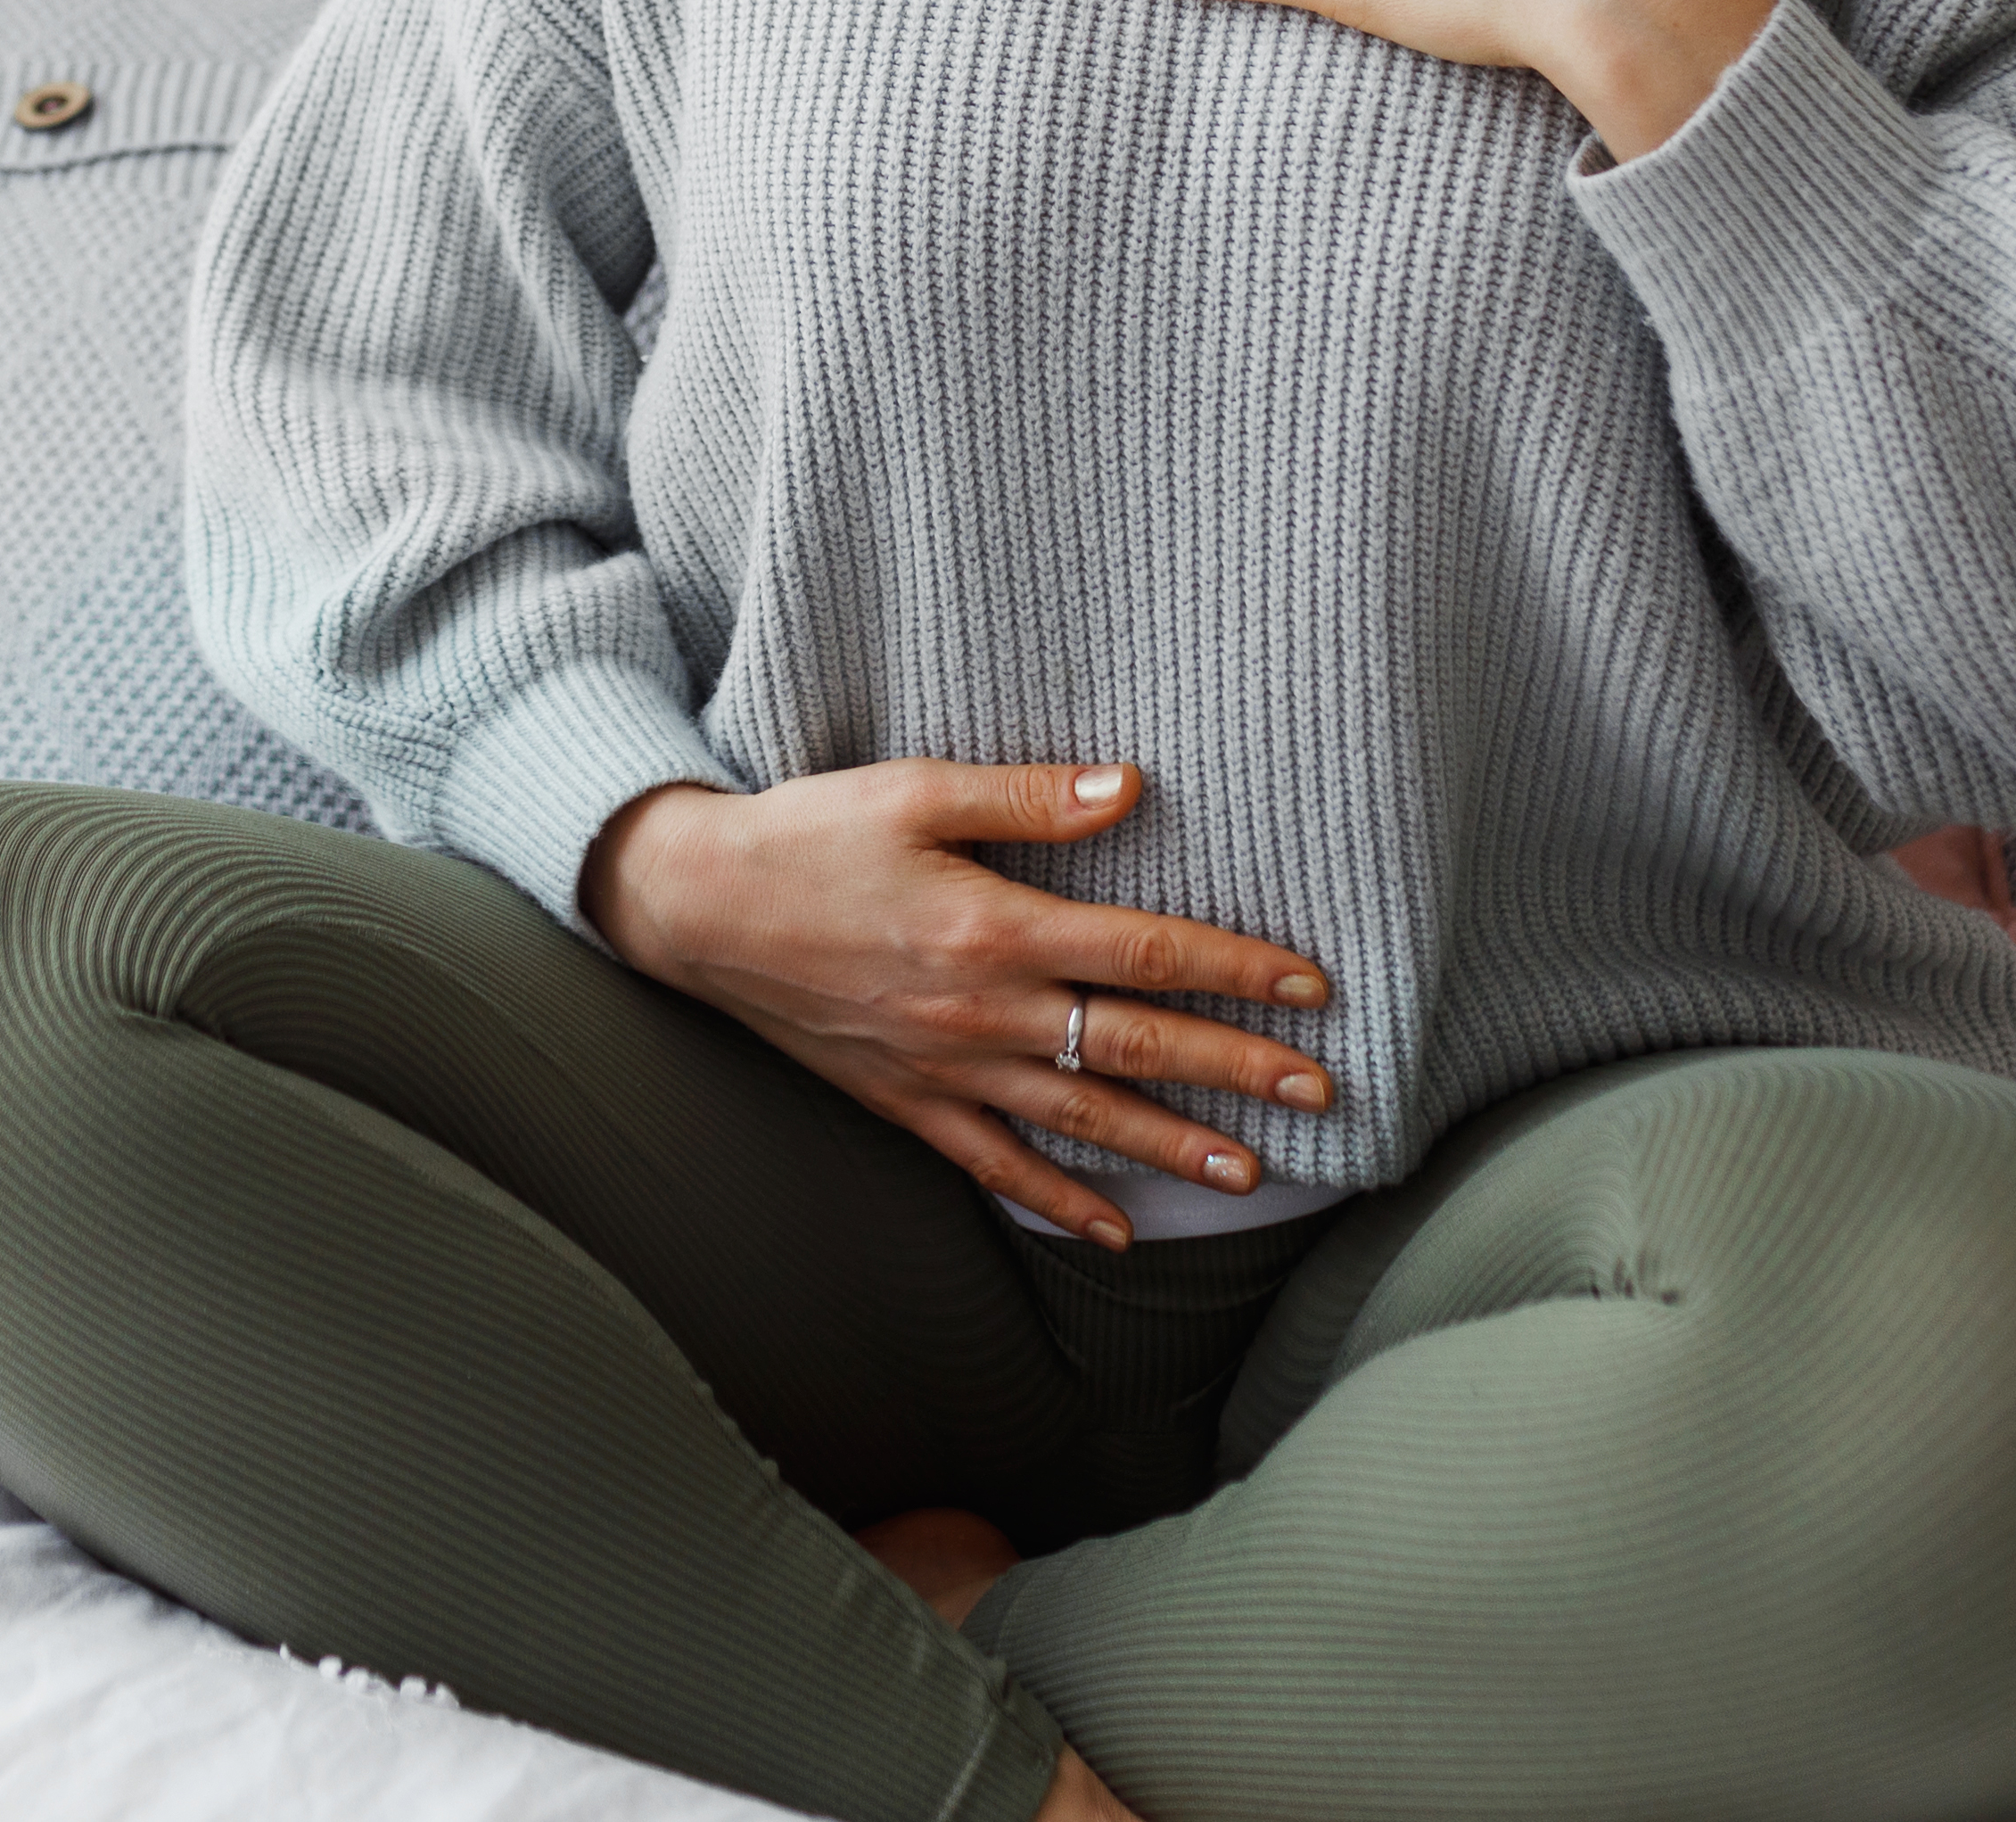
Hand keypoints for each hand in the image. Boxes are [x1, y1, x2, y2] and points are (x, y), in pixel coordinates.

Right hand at [578, 763, 1336, 1248]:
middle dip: (1234, 1072)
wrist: (696, 908)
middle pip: (1133, 1046)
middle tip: (1319, 1095)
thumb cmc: (808, 834)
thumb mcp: (914, 789)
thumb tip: (1130, 788)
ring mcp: (944, 1069)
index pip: (1144, 955)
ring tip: (1248, 1176)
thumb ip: (1026, 797)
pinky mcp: (906, 1102)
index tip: (1312, 991)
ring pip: (1080, 1118)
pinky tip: (1111, 1228)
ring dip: (1170, 1147)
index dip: (1236, 971)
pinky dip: (1057, 1198)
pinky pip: (994, 1164)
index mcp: (993, 928)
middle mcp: (981, 1013)